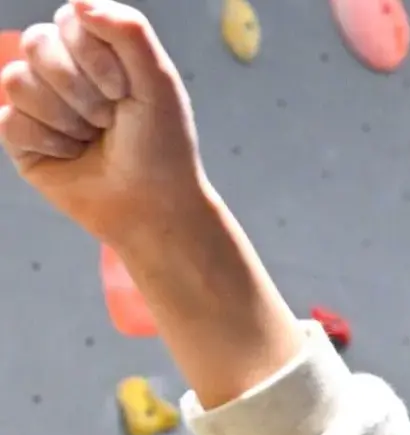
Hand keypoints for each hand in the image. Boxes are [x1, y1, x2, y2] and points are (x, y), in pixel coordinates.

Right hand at [0, 1, 209, 248]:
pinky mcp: (20, 136)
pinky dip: (49, 142)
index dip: (95, 56)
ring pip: (16, 80)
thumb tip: (78, 2)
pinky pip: (10, 120)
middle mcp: (61, 68)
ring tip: (92, 137)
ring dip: (65, 117)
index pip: (69, 19)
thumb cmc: (161, 145)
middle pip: (35, 43)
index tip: (125, 91)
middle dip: (78, 87)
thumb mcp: (159, 82)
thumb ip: (128, 31)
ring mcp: (37, 100)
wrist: (153, 205)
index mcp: (95, 48)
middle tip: (109, 118)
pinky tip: (72, 154)